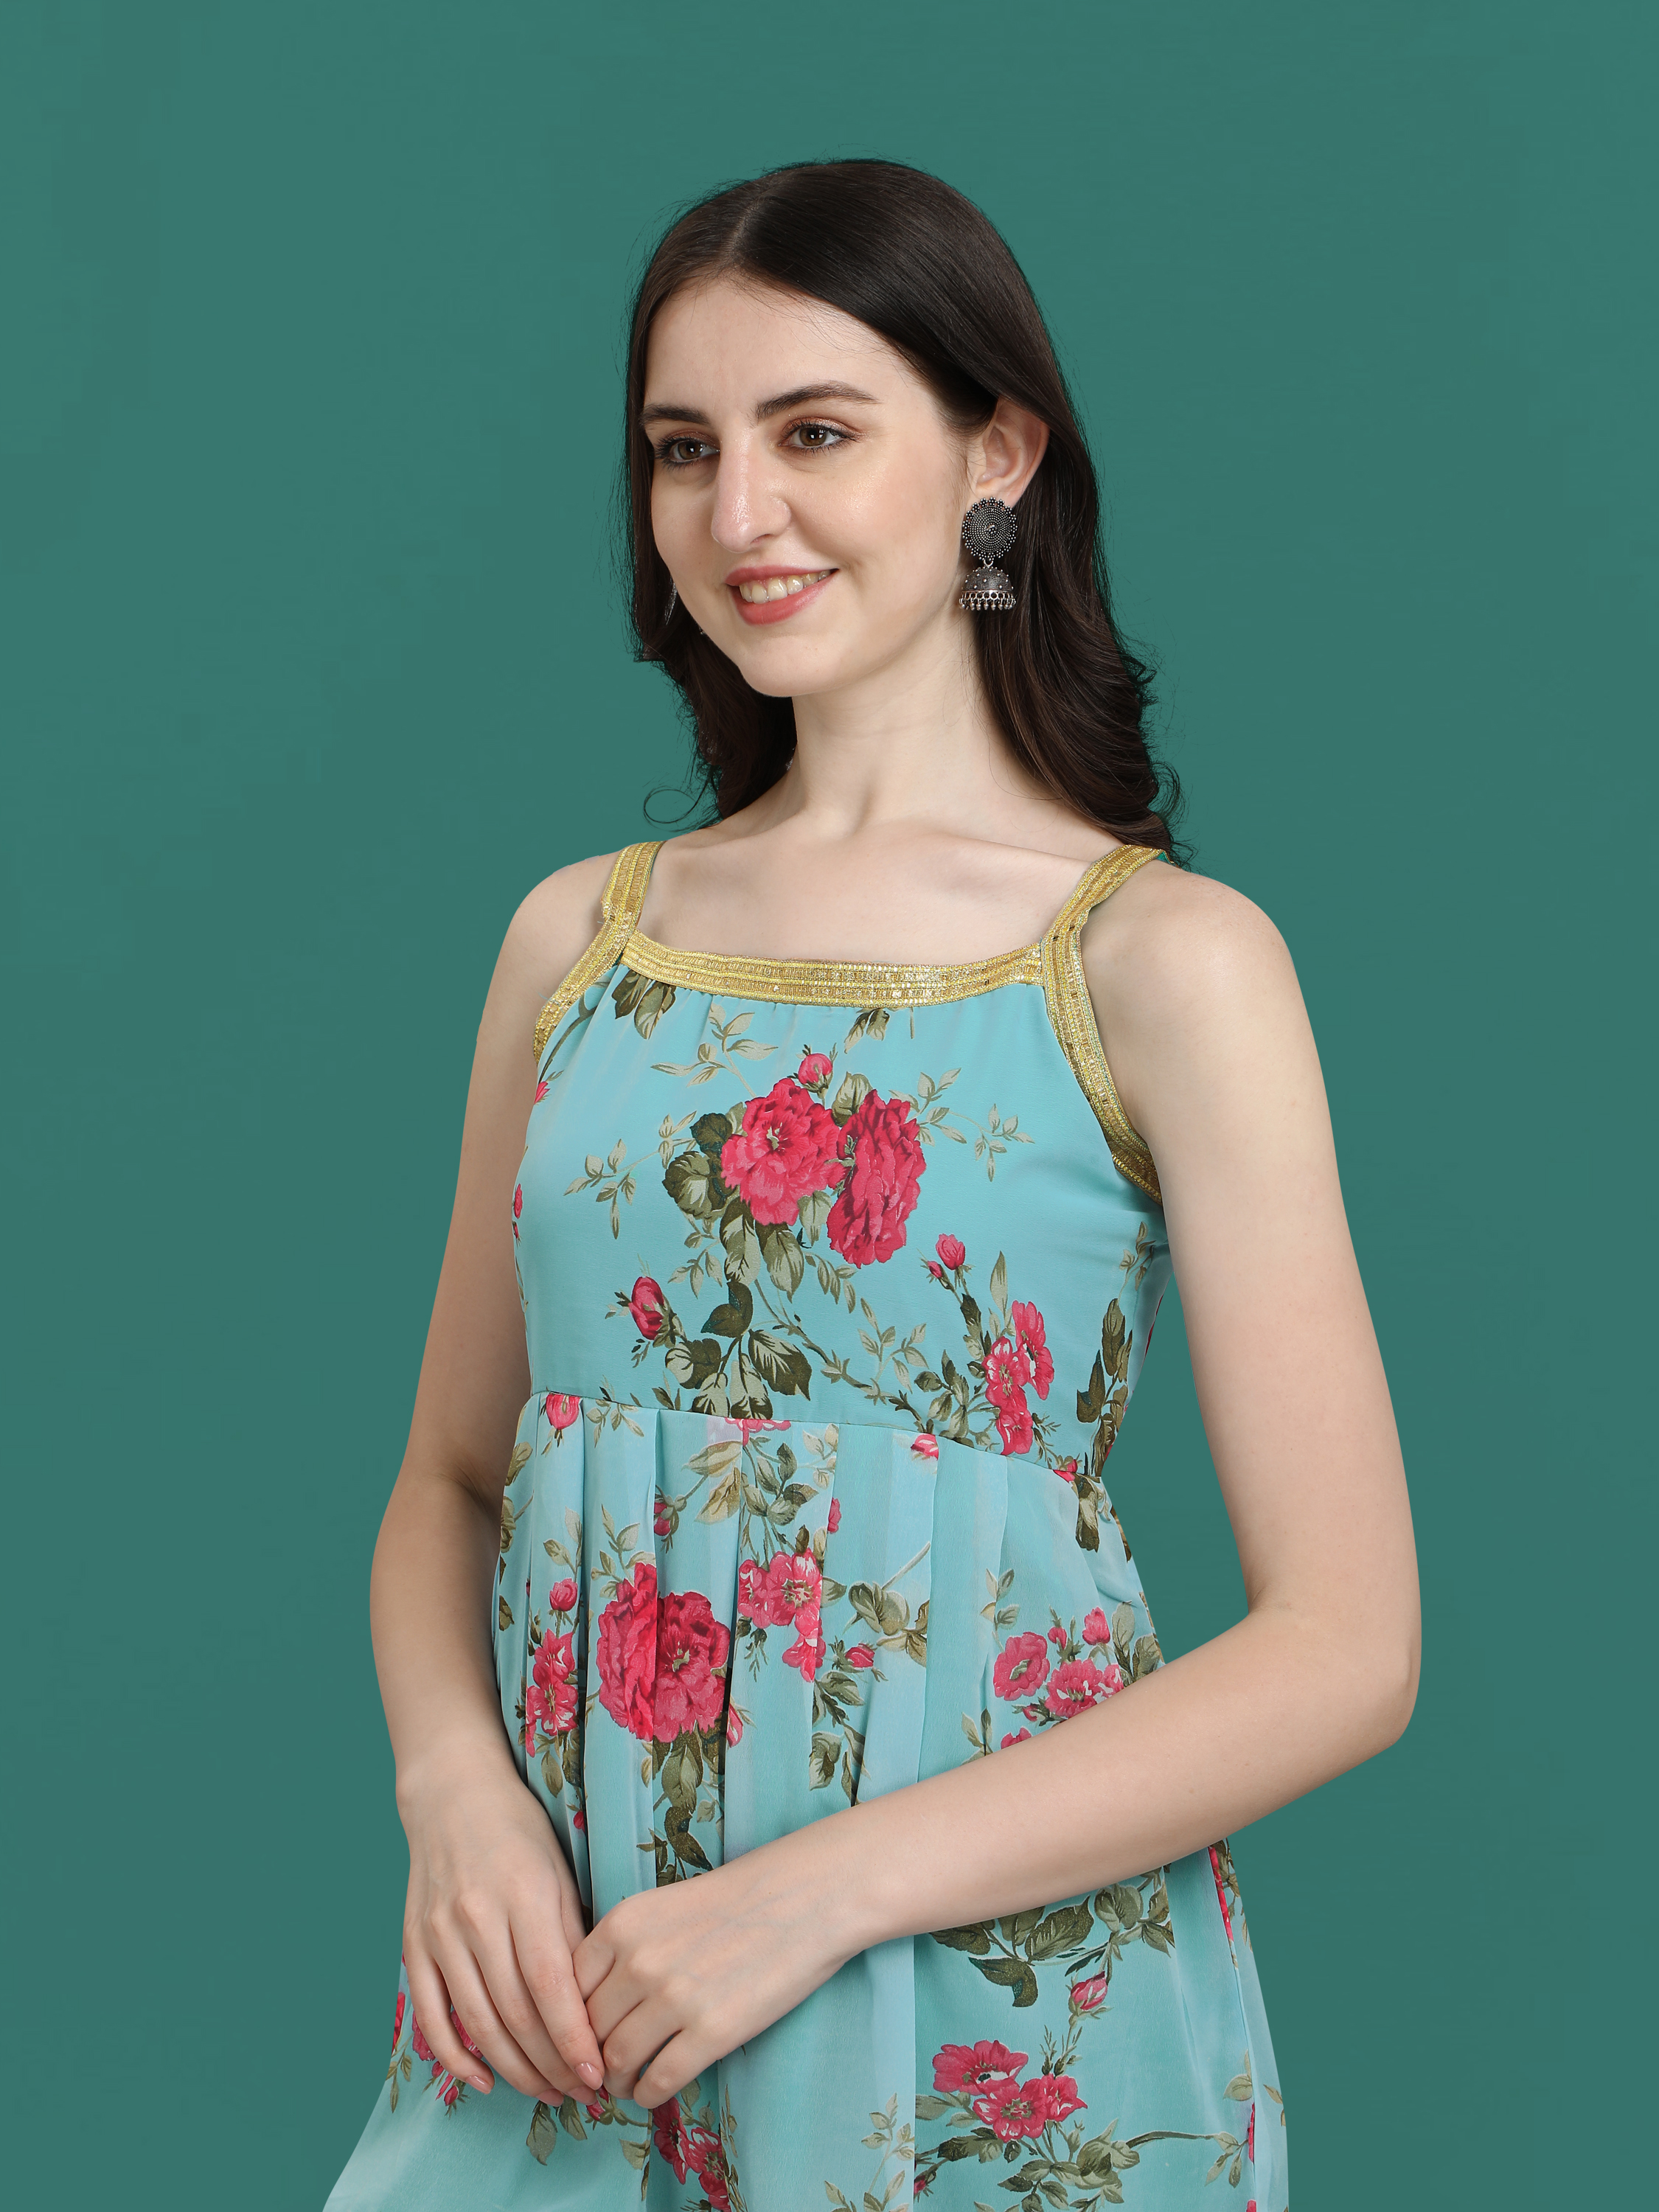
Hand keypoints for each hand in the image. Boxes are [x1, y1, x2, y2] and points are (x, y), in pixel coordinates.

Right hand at [398, 1740, 604, 2104]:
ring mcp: (439, 1935)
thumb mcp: (559, 1872)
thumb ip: (572, 1937)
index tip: (600, 2076)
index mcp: (524, 1895)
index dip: (574, 2039)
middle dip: (554, 2065)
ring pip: (478, 2023)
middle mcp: (477, 1917)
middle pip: (516, 2014)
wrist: (452, 1796)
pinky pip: (431, 2016)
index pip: (551, 1986)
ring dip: (515, 2070)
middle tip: (584, 2093)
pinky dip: (456, 2057)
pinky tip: (485, 2081)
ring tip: (549, 2093)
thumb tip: (594, 2008)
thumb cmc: (520, 1832)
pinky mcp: (413, 1946)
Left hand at [572, 1836, 857, 2108]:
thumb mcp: (663, 1907)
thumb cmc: (737, 1899)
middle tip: (598, 2072)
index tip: (578, 2038)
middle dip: (589, 2057)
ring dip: (615, 2082)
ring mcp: (675, 1998)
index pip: (566, 1988)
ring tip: (624, 2086)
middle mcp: (639, 1961)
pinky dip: (647, 2094)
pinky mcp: (712, 2032)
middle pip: (588, 2029)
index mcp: (623, 1924)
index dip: (568, 2021)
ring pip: (617, 2061)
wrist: (804, 1897)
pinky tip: (653, 2091)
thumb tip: (595, 2007)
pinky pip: (658, 2080)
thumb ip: (624, 1949)